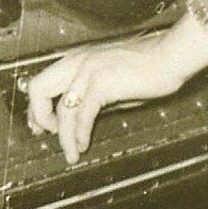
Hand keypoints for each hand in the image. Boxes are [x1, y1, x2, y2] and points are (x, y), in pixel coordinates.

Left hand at [27, 36, 183, 163]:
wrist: (170, 55)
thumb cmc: (149, 64)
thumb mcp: (113, 77)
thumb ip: (94, 92)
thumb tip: (82, 116)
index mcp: (80, 58)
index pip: (44, 80)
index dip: (37, 107)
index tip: (40, 125)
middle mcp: (79, 61)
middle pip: (38, 89)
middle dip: (38, 116)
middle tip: (45, 135)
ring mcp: (89, 71)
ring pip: (61, 109)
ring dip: (63, 137)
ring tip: (71, 153)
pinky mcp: (102, 83)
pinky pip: (82, 115)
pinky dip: (79, 134)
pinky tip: (83, 144)